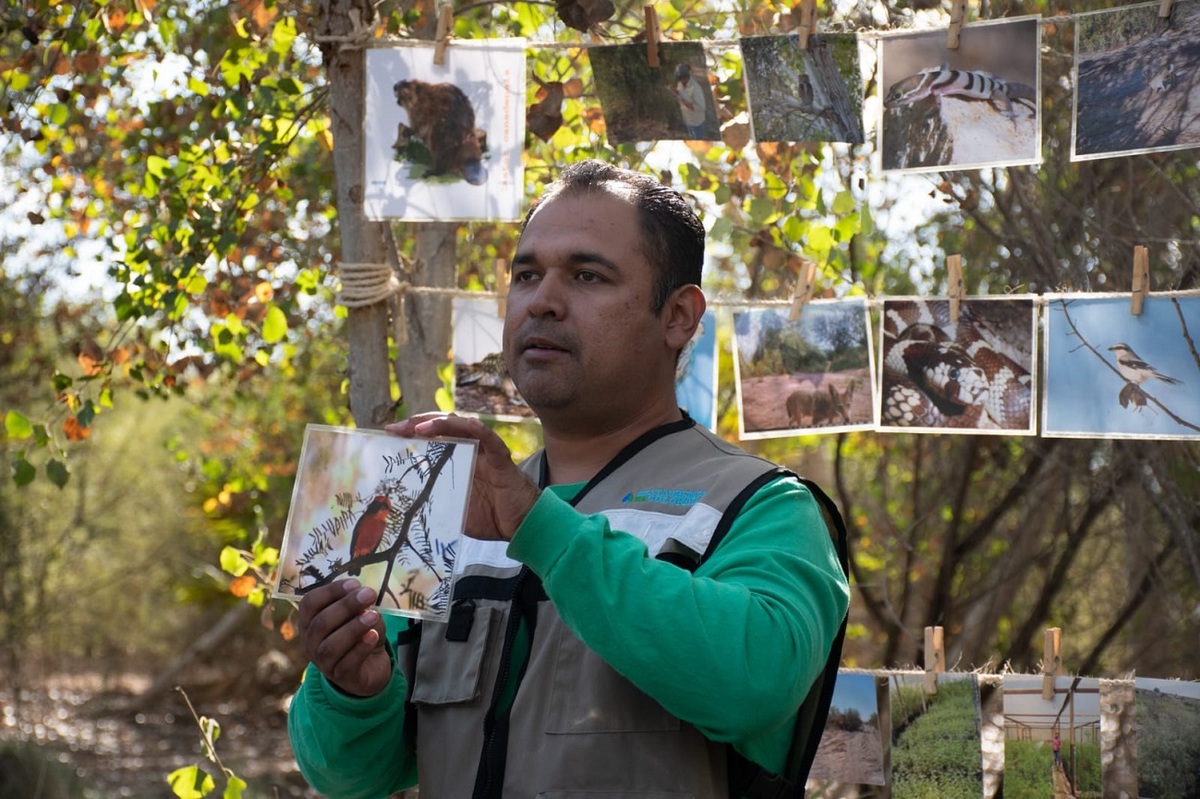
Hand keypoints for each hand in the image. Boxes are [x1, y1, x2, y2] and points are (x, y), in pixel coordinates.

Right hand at [297, 579, 391, 696]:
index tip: (354, 584)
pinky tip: (373, 636)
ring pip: (331, 646)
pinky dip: (361, 648)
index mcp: (310, 621)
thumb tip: (364, 596)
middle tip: (369, 595)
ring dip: (353, 628)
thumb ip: (360, 606)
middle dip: (346, 606)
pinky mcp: (341, 677)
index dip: (330, 591)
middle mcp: (311, 642)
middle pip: (321, 623)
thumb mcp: (359, 615)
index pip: (309, 603)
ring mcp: (323, 662)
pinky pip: (347, 663)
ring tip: (373, 616)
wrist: (369, 667)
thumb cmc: (359, 635)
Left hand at [386, 413, 540, 540]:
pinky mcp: (501, 461)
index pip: (433, 439)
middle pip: (443, 427)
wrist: (523, 526)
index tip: (388, 435)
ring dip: (441, 424)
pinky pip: (491, 441)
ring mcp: (486, 454)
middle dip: (417, 424)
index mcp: (458, 461)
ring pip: (464, 427)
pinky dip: (479, 430)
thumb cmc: (492, 518)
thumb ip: (437, 501)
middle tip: (394, 429)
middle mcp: (471, 451)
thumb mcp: (455, 509)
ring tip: (419, 428)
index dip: (411, 434)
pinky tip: (468, 424)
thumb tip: (406, 506)